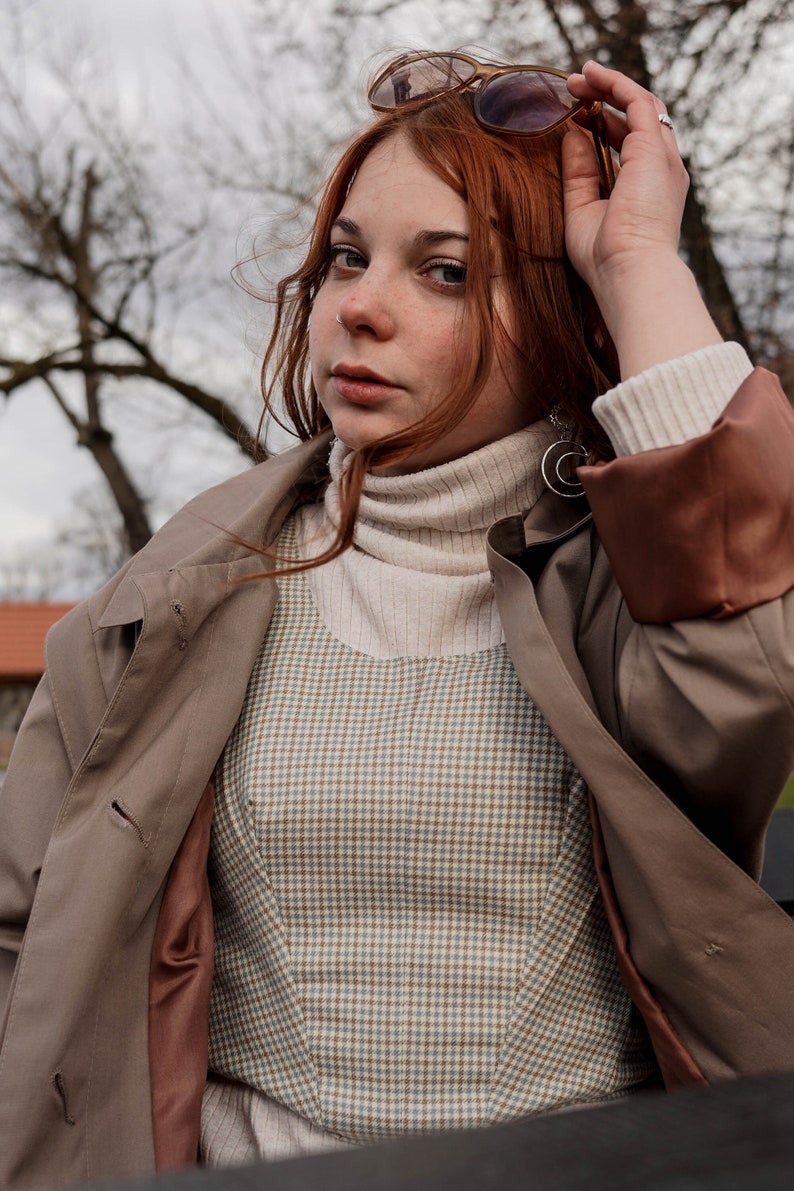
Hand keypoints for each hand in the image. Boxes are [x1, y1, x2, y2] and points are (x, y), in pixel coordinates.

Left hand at [562, 62, 721, 379]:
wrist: (629, 273)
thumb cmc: (606, 259)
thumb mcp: (583, 210)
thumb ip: (580, 174)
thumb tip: (573, 136)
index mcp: (649, 187)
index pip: (632, 143)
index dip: (605, 124)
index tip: (576, 116)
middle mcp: (661, 169)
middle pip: (639, 118)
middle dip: (606, 99)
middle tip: (573, 90)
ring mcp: (662, 157)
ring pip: (641, 104)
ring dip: (608, 86)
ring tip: (578, 78)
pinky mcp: (654, 149)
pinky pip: (637, 101)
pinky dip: (613, 84)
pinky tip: (590, 77)